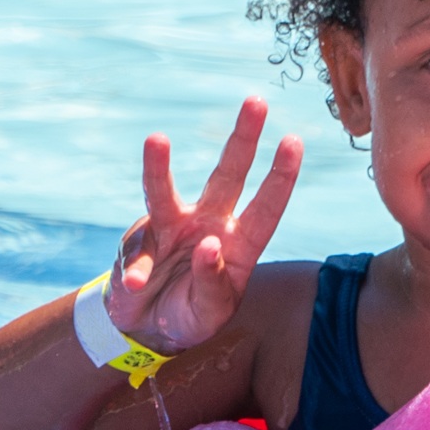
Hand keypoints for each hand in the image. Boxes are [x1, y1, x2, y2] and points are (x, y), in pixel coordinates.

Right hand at [98, 98, 302, 357]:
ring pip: (164, 192)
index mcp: (238, 243)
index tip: (293, 141)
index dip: (281, 177)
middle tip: (257, 101)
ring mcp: (169, 230)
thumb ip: (214, 283)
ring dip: (159, 167)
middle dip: (243, 139)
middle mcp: (207, 224)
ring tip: (157, 140)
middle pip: (226, 175)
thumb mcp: (211, 311)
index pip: (266, 207)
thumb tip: (209, 245)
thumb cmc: (191, 315)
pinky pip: (136, 256)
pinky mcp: (136, 245)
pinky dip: (136, 271)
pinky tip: (137, 285)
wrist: (146, 329)